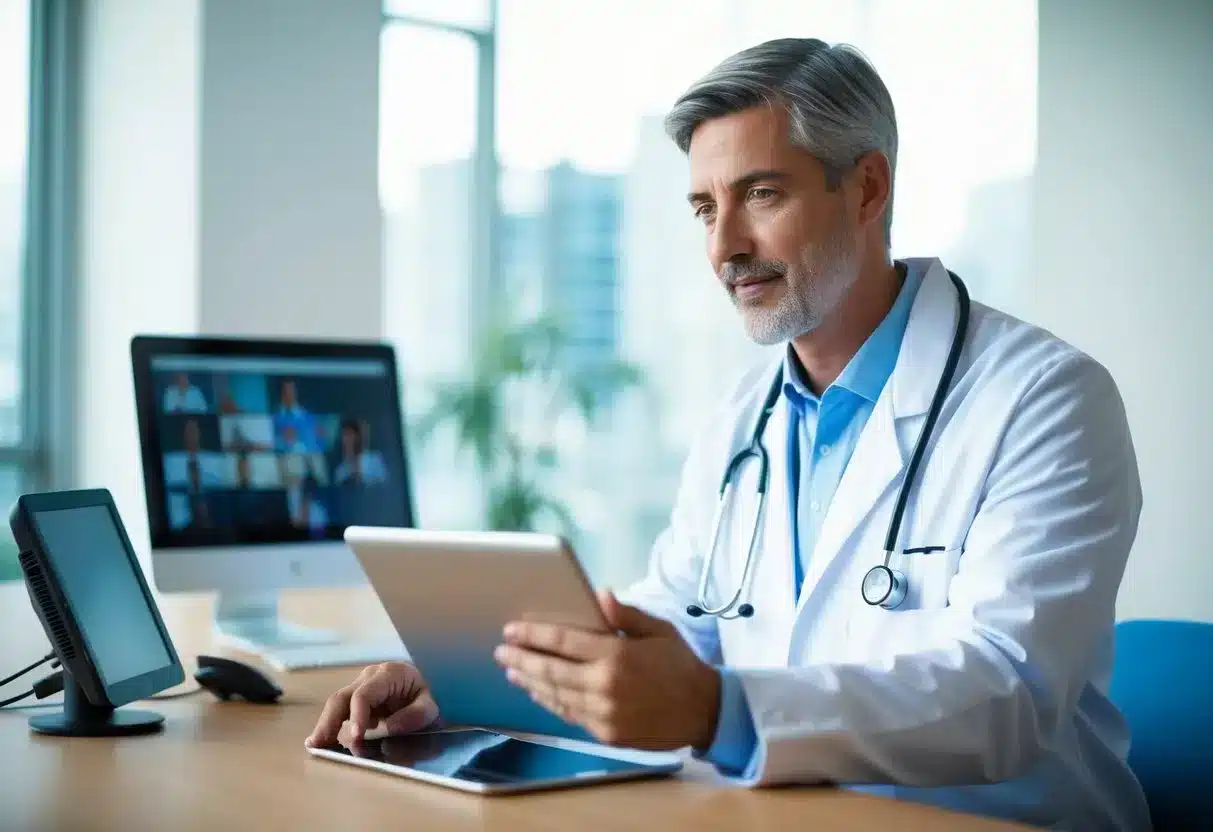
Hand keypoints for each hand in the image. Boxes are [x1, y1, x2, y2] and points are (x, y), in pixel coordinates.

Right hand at [305, 662, 439, 752]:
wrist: (426, 688)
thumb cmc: (427, 696)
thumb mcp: (431, 705)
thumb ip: (415, 715)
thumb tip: (388, 728)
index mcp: (387, 674)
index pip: (363, 695)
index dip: (357, 716)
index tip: (357, 737)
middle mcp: (369, 677)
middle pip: (341, 698)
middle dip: (329, 721)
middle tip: (319, 743)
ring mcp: (359, 686)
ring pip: (336, 705)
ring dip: (327, 726)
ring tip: (317, 746)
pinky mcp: (355, 699)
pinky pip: (340, 712)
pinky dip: (331, 727)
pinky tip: (321, 742)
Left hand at [494, 590, 720, 750]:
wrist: (704, 711)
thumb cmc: (680, 664)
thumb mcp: (658, 629)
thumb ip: (625, 614)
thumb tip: (599, 594)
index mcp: (617, 655)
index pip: (564, 641)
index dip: (533, 634)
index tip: (512, 629)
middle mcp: (606, 685)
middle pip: (551, 670)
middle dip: (522, 659)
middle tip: (501, 651)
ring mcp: (604, 713)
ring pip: (556, 695)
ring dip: (530, 682)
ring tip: (512, 670)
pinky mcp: (606, 734)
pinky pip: (570, 715)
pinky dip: (550, 702)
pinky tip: (539, 691)